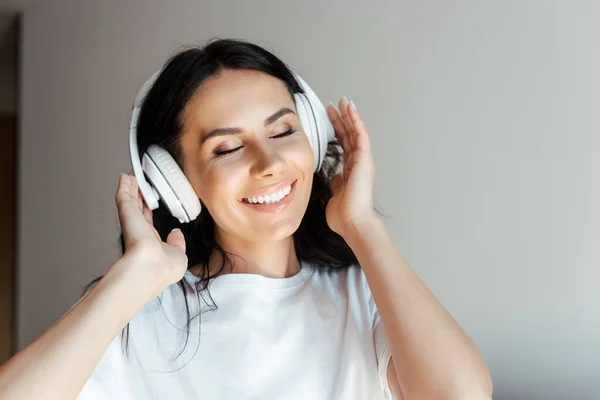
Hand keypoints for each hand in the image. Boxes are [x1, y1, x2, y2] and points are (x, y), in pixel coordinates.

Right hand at [112, 173, 187, 295]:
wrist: (149, 269)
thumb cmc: (162, 269)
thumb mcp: (178, 256)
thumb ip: (177, 244)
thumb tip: (176, 234)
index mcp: (151, 243)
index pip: (148, 222)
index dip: (148, 210)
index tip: (148, 202)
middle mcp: (139, 232)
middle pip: (137, 209)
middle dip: (137, 196)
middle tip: (137, 185)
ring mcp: (132, 222)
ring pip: (130, 201)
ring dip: (130, 188)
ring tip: (131, 177)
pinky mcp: (127, 214)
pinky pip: (124, 196)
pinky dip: (124, 186)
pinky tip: (125, 177)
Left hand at [325, 97, 376, 237]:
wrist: (353, 223)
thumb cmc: (344, 216)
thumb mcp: (335, 196)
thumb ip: (336, 184)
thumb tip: (335, 177)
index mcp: (351, 172)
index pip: (344, 146)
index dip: (337, 132)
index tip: (330, 119)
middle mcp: (359, 164)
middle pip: (350, 136)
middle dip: (342, 120)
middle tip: (335, 105)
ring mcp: (363, 161)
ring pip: (356, 132)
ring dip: (349, 116)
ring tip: (343, 102)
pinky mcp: (364, 160)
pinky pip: (360, 136)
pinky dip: (356, 122)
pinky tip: (351, 110)